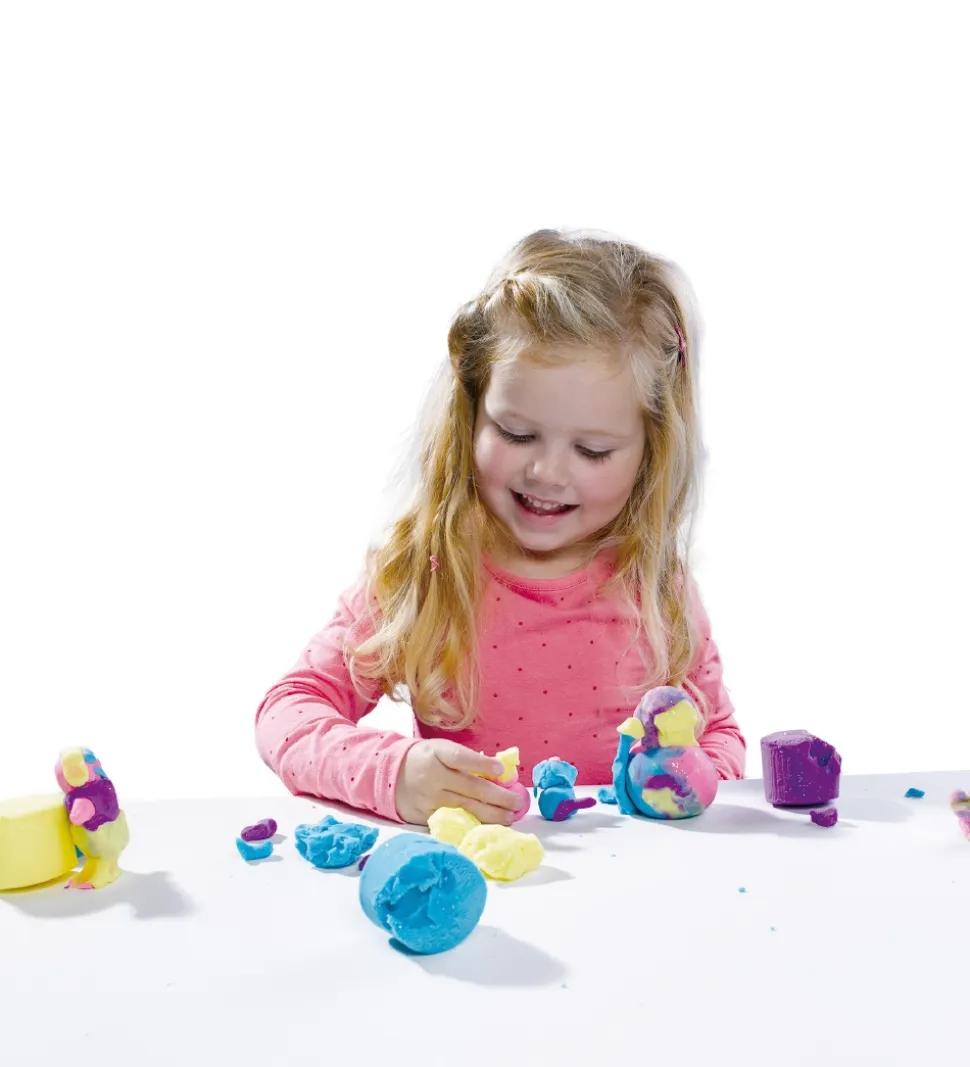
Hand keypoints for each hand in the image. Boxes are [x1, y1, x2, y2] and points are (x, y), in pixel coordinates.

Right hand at [395, 740, 522, 826]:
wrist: (390, 777)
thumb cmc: (424, 759)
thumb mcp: (440, 749)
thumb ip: (465, 758)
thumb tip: (497, 771)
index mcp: (436, 754)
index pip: (460, 757)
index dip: (481, 764)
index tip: (501, 770)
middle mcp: (433, 777)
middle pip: (470, 787)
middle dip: (498, 796)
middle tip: (517, 802)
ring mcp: (430, 799)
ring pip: (466, 808)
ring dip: (492, 814)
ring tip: (510, 816)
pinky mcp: (428, 816)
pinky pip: (455, 821)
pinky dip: (475, 824)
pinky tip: (490, 826)